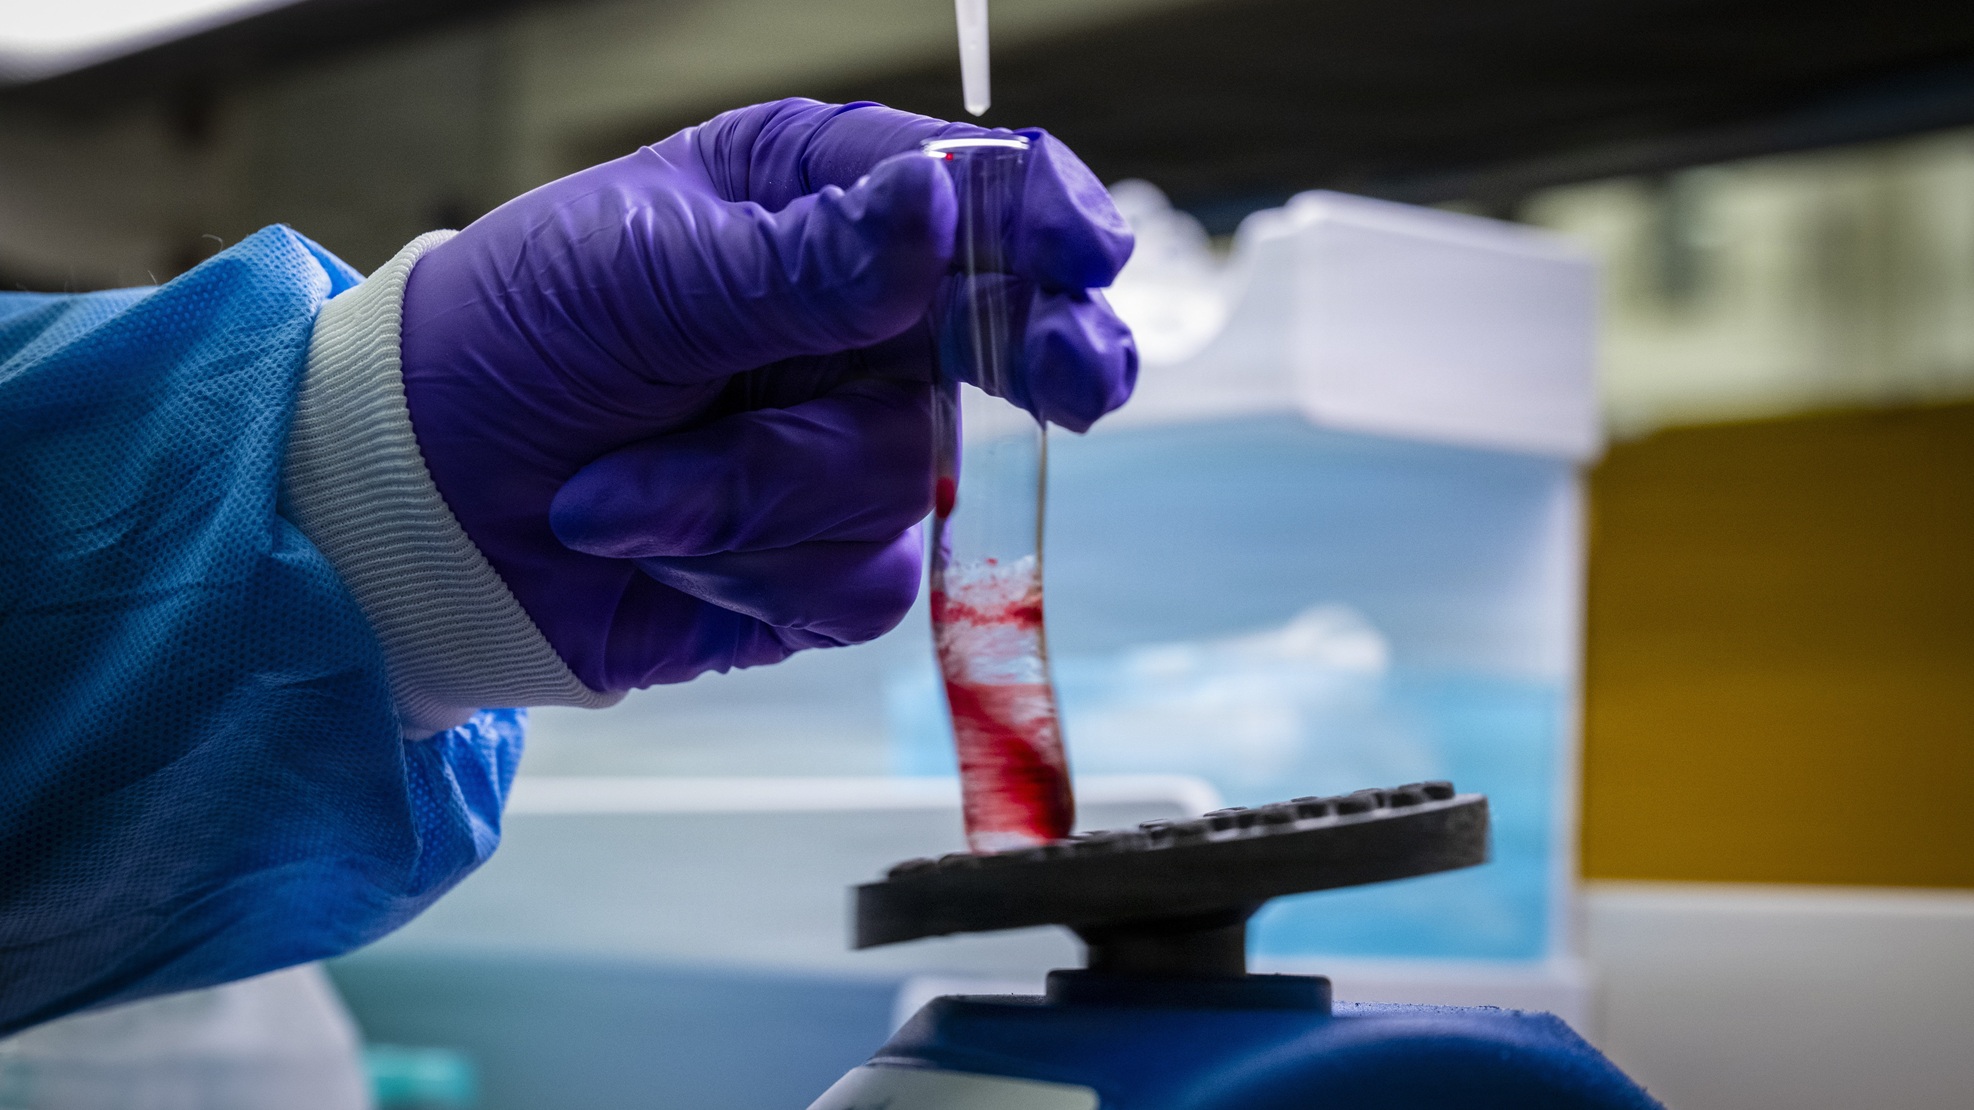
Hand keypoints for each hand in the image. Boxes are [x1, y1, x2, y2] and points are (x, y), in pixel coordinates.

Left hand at [398, 98, 1135, 693]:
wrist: (421, 509)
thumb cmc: (512, 343)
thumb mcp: (637, 272)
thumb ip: (800, 259)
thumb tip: (934, 214)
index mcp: (813, 202)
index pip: (972, 192)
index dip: (1044, 221)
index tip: (1085, 256)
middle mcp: (856, 318)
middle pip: (1011, 334)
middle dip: (1040, 356)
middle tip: (1075, 381)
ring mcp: (846, 439)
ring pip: (902, 477)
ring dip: (745, 495)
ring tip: (618, 484)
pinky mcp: (822, 558)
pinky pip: (859, 580)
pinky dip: (743, 571)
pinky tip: (649, 544)